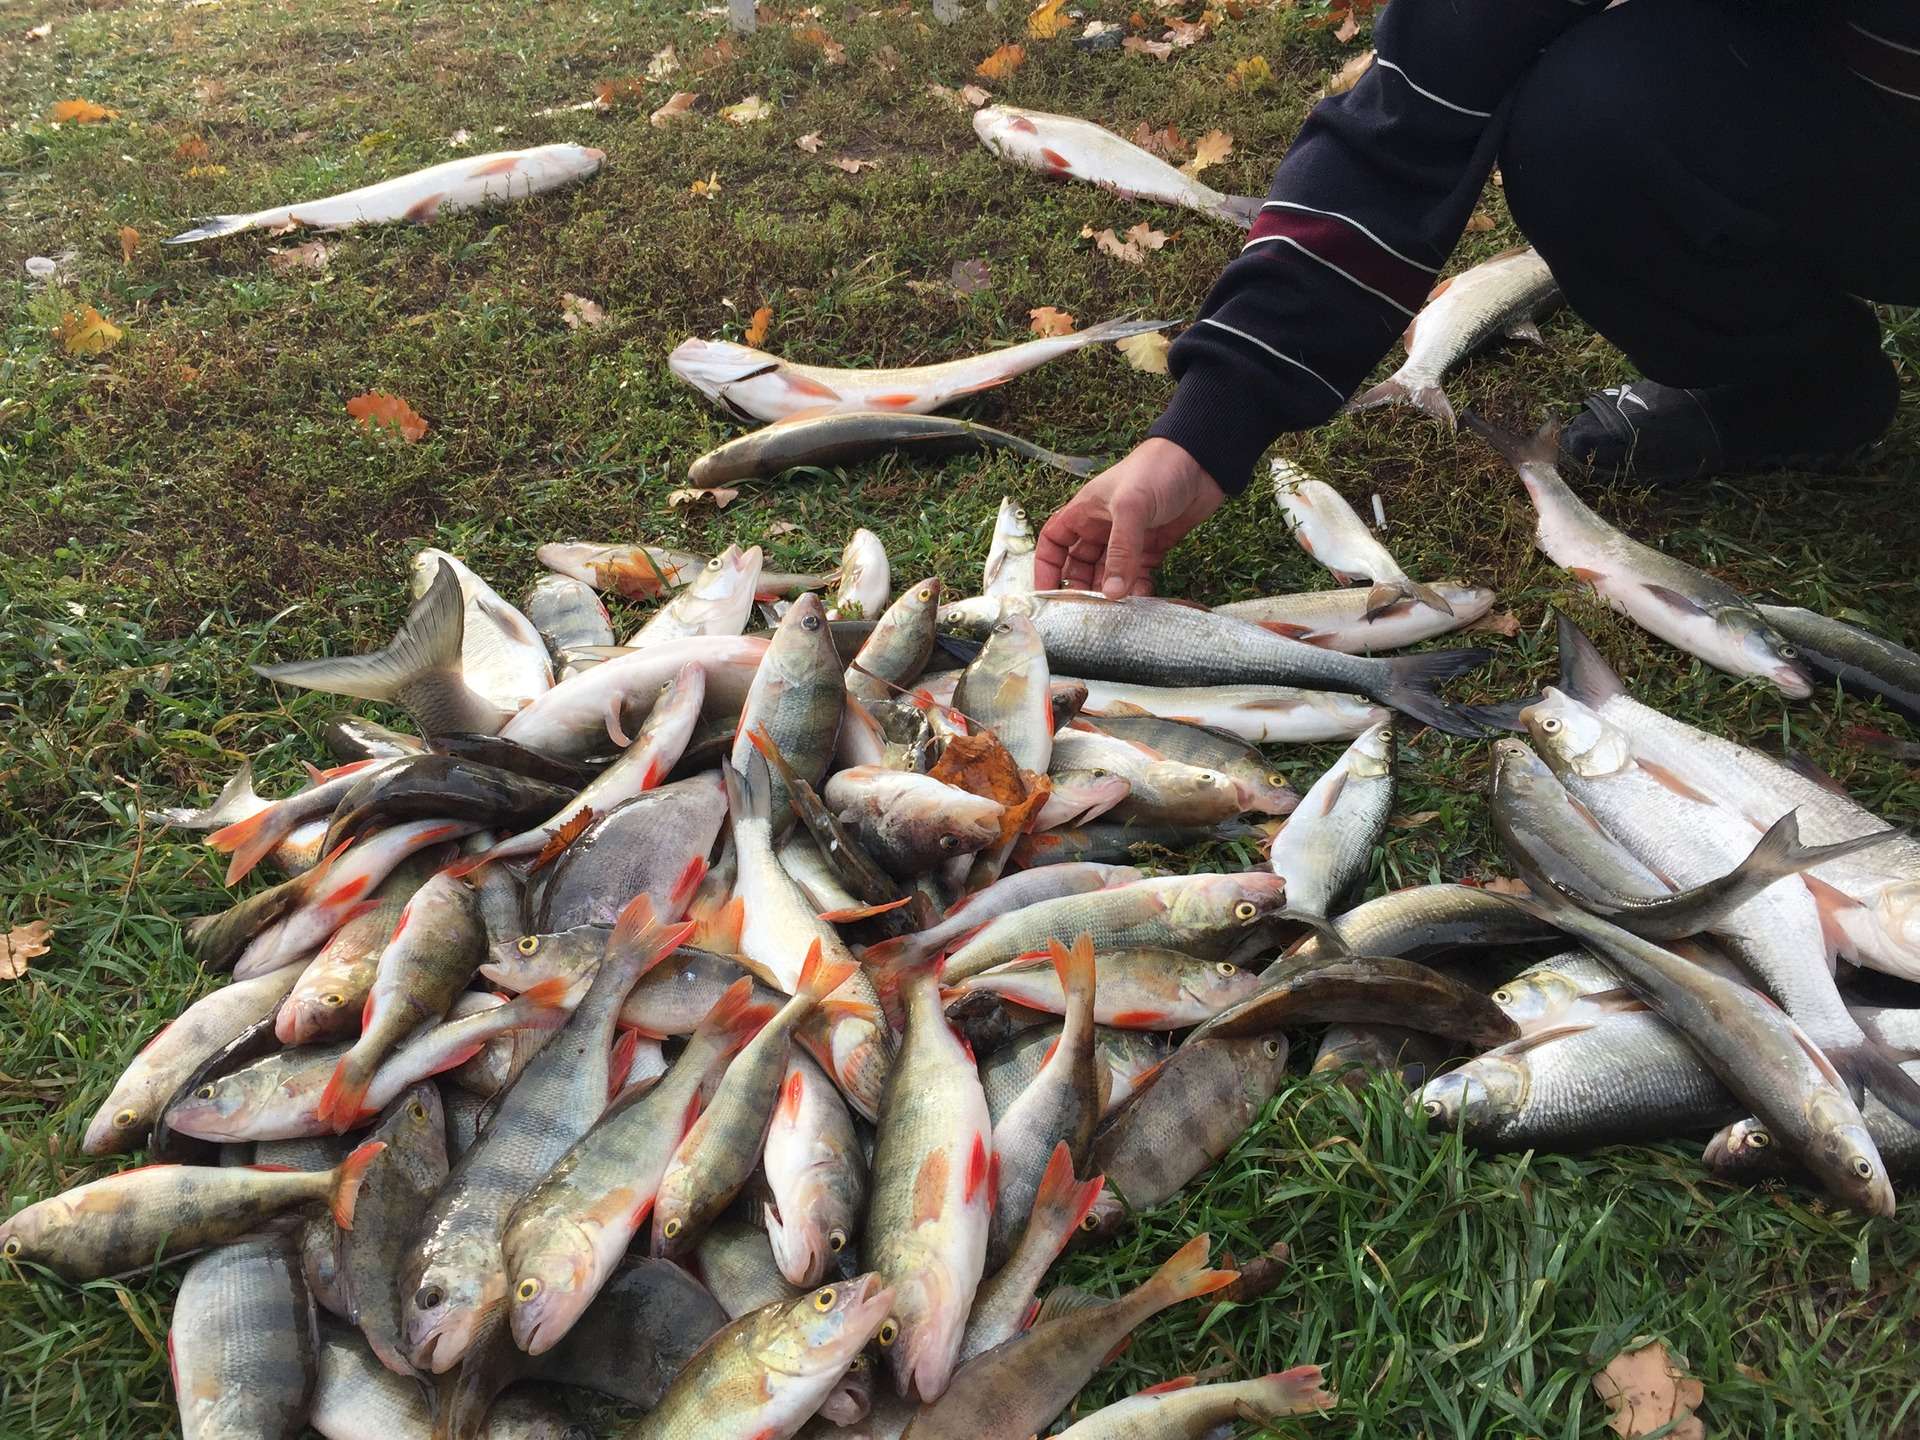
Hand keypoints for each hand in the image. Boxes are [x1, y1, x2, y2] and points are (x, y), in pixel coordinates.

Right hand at [1034, 439, 1225, 595]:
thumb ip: (1120, 552)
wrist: (1202, 463)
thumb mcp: (1131, 508)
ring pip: (1109, 575)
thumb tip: (1111, 594)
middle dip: (1081, 588)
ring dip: (1110, 593)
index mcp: (1084, 512)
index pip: (1054, 542)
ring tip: (1115, 613)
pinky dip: (1137, 590)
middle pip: (1079, 566)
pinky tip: (1141, 601)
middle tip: (1086, 613)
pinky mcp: (1152, 548)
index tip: (1047, 596)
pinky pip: (1137, 576)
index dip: (1046, 568)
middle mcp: (1101, 527)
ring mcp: (1127, 540)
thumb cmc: (1156, 472)